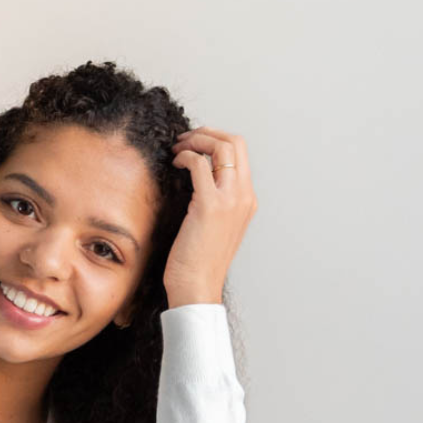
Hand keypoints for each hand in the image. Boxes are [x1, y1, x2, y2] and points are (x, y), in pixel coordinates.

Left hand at [164, 127, 257, 307]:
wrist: (197, 288)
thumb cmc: (199, 263)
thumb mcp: (215, 227)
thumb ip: (215, 201)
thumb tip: (197, 178)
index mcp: (247, 201)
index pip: (240, 153)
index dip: (216, 140)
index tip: (195, 144)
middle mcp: (244, 197)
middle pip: (235, 142)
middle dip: (207, 133)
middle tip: (184, 140)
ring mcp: (230, 200)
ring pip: (221, 146)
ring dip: (196, 140)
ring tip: (177, 149)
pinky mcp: (210, 205)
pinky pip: (199, 164)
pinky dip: (185, 156)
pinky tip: (174, 164)